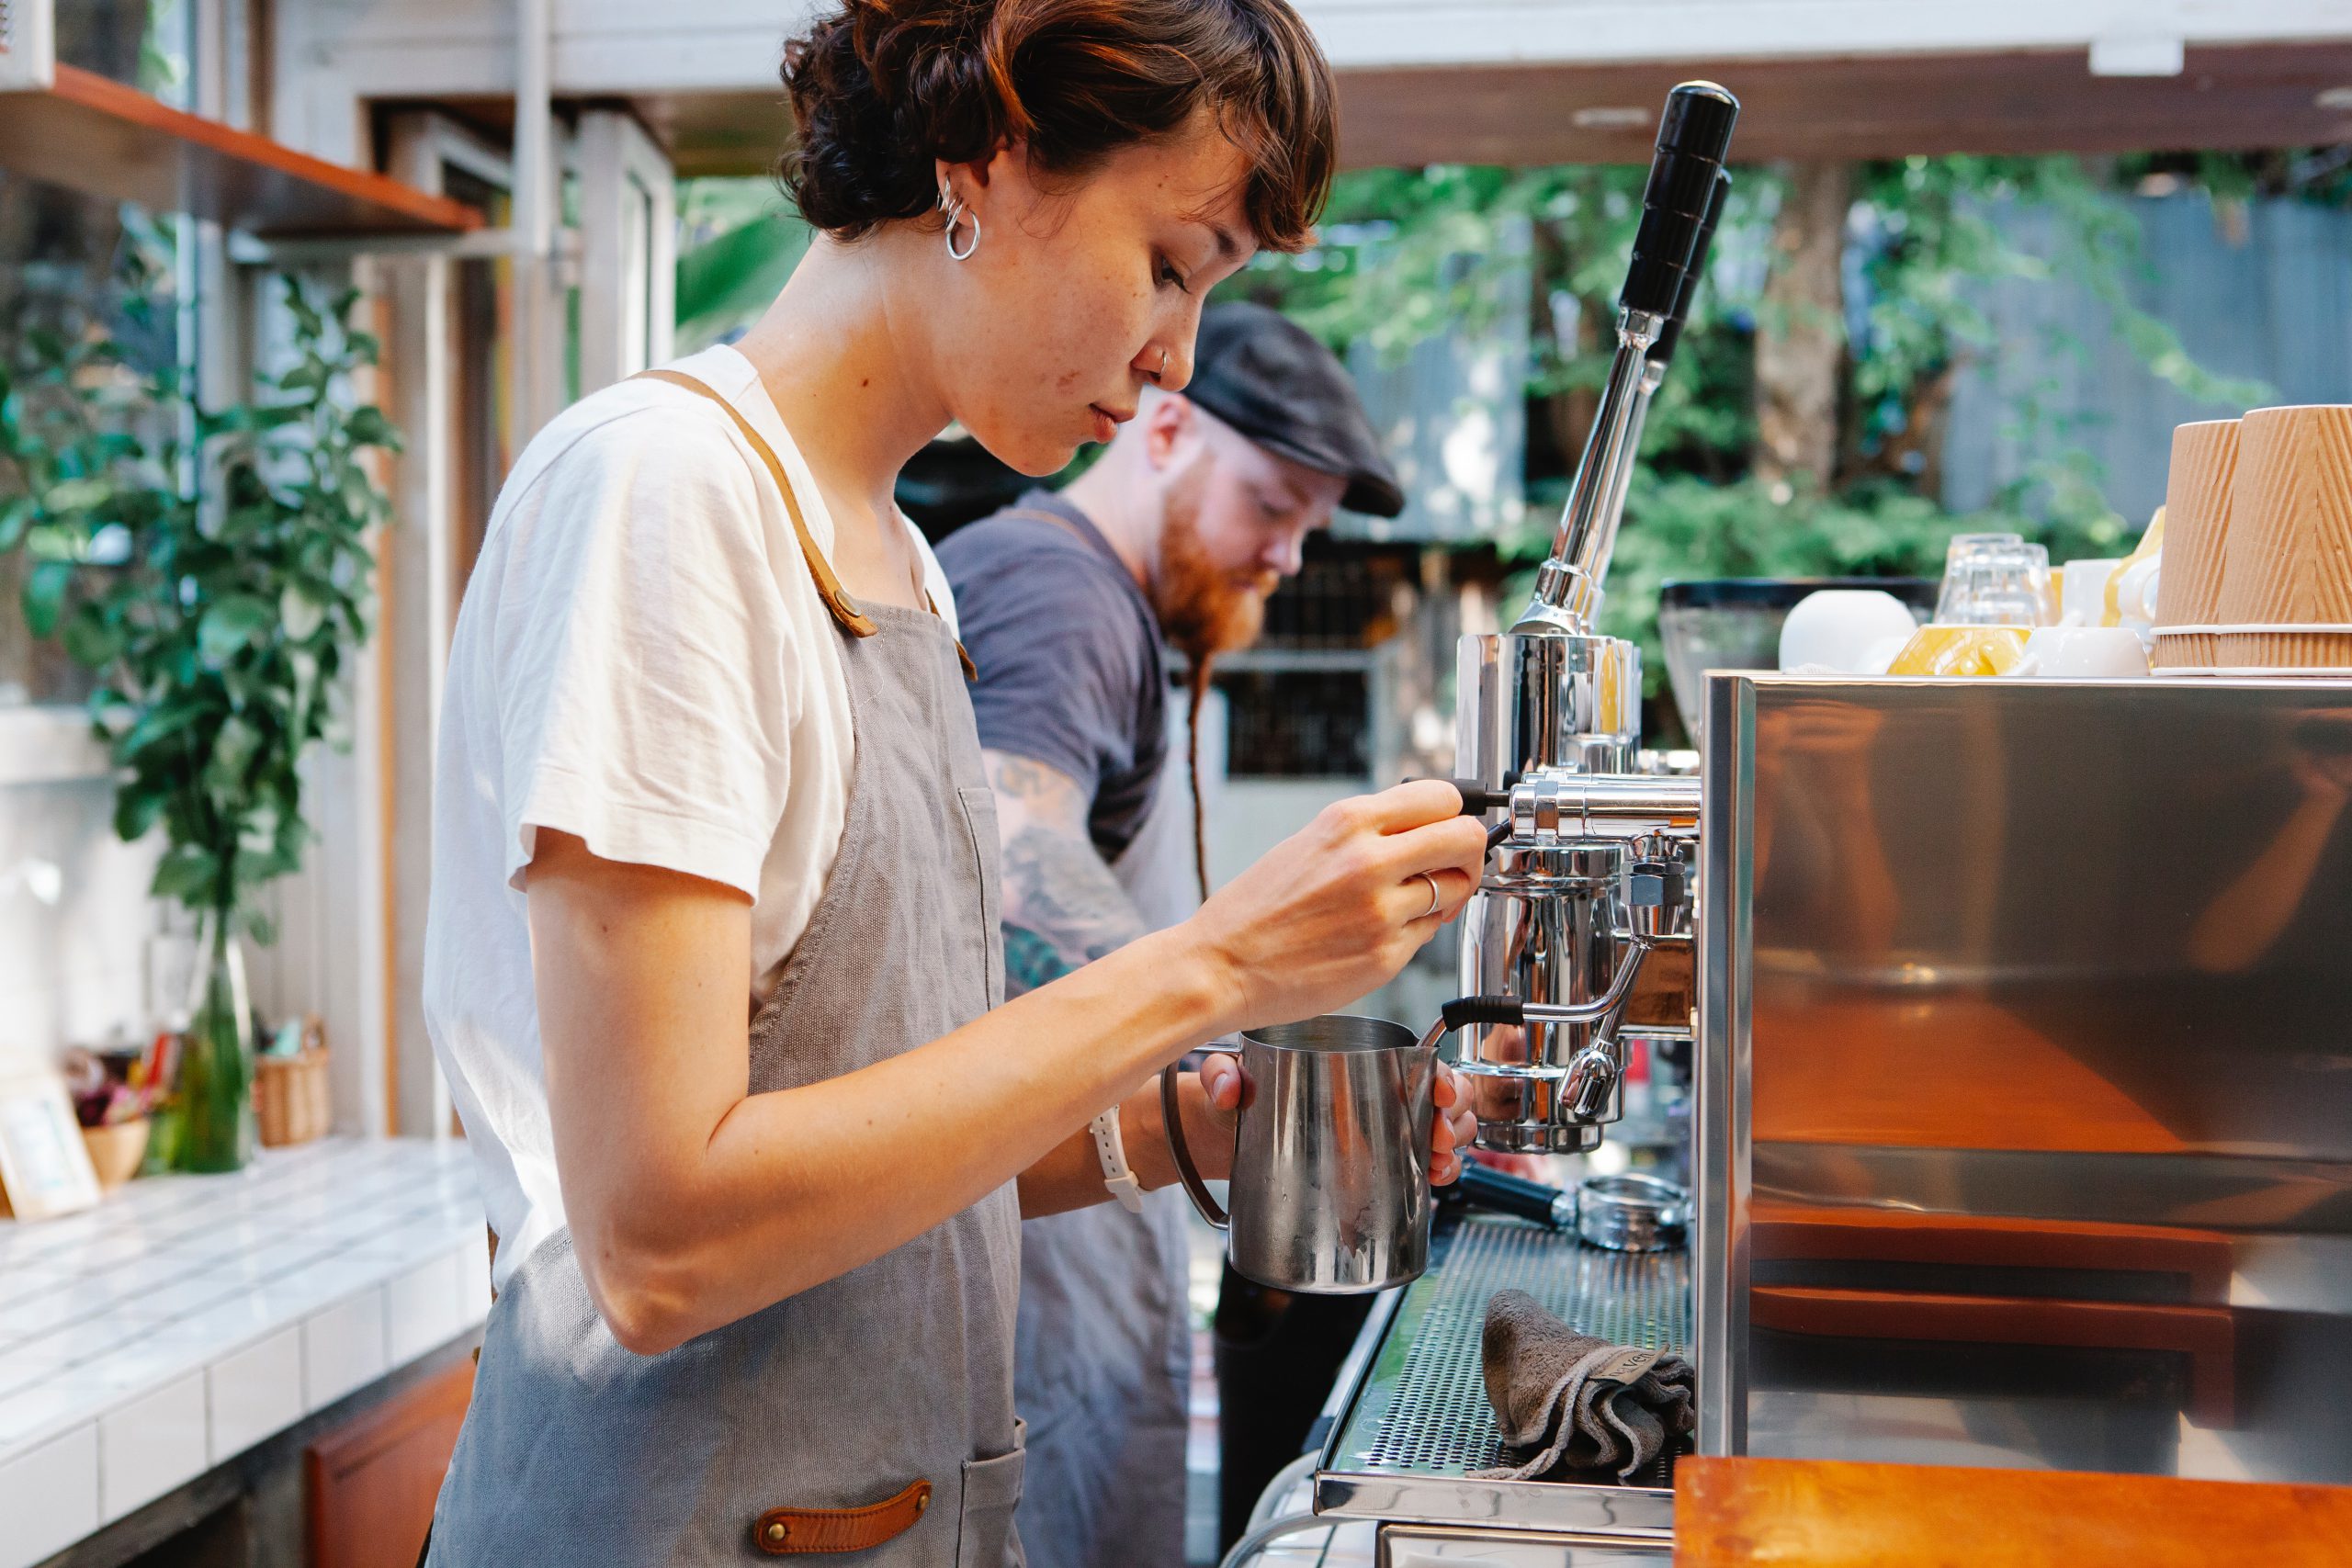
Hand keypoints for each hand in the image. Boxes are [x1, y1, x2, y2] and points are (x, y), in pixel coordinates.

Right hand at [1180, 780, 1489, 1033]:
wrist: (1220, 967)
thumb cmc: (1254, 912)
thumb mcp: (1308, 844)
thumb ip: (1366, 832)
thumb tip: (1421, 830)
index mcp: (1347, 822)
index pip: (1442, 797)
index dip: (1454, 813)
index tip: (1449, 827)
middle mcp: (1369, 861)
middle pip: (1466, 837)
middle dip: (1469, 852)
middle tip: (1452, 866)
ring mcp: (1382, 912)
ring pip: (1456, 889)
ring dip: (1445, 895)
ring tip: (1411, 903)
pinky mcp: (1386, 957)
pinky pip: (1429, 934)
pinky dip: (1416, 931)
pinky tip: (1380, 933)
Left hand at [1197, 1052, 1478, 1185]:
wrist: (1225, 1137)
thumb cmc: (1235, 1094)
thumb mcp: (1228, 1076)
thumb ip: (1223, 1073)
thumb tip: (1228, 1088)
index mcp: (1352, 1059)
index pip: (1414, 1061)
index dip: (1440, 1075)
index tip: (1441, 1093)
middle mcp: (1373, 1090)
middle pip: (1438, 1096)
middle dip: (1454, 1116)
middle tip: (1438, 1136)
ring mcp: (1377, 1126)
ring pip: (1440, 1127)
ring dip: (1452, 1144)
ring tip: (1437, 1161)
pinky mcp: (1372, 1161)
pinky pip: (1419, 1162)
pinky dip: (1438, 1169)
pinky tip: (1433, 1178)